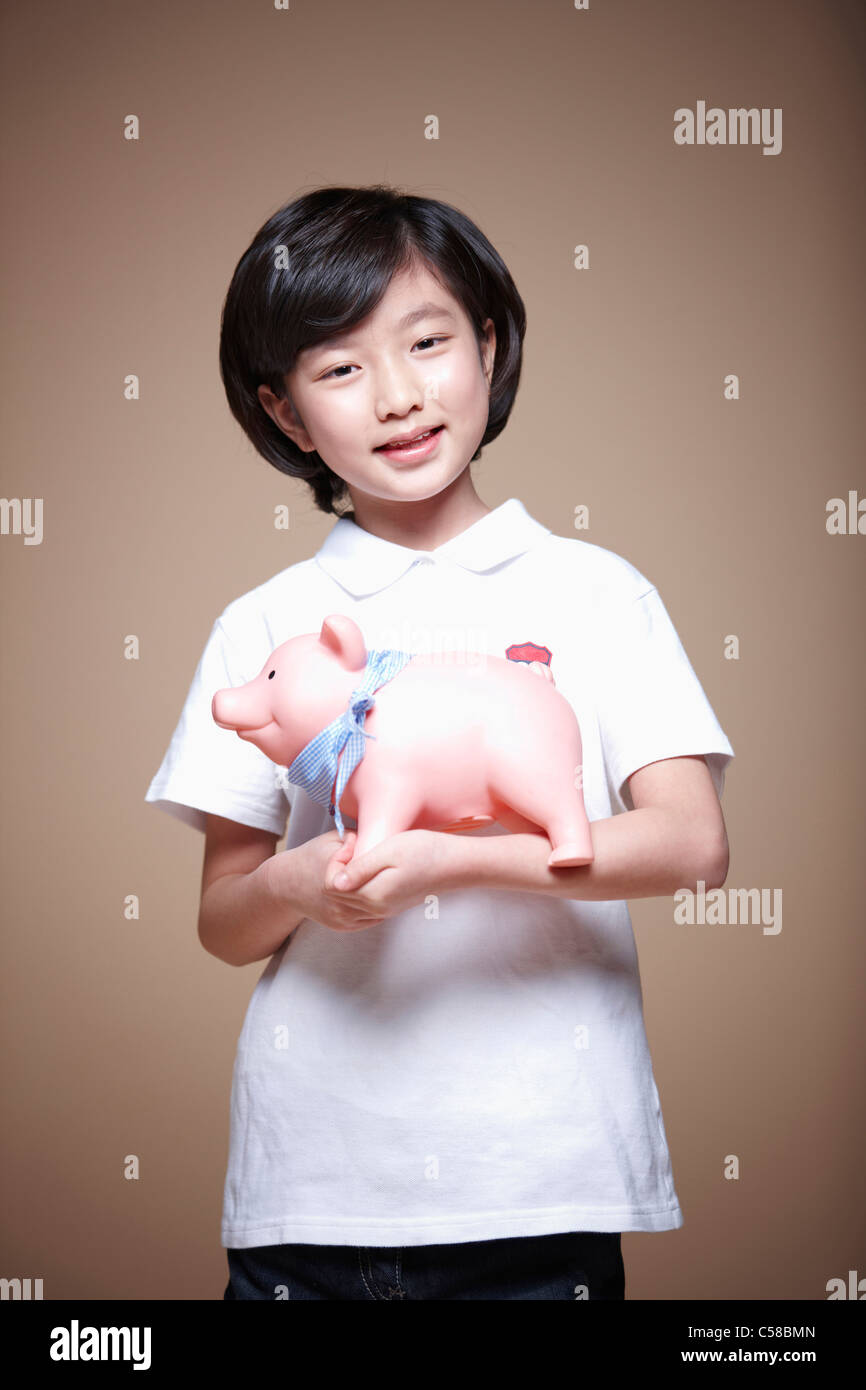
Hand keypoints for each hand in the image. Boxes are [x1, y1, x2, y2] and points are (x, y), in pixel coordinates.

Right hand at [266, 829, 388, 933]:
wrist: (287, 884)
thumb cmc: (311, 857)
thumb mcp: (333, 840)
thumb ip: (357, 838)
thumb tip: (380, 835)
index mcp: (335, 881)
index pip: (369, 873)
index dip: (379, 864)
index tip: (386, 855)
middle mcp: (338, 904)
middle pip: (375, 895)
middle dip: (389, 883)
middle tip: (405, 871)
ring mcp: (341, 918)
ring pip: (376, 910)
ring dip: (387, 898)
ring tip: (398, 882)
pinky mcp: (342, 927)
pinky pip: (369, 919)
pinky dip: (378, 908)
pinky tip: (386, 894)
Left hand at [323, 829, 464, 922]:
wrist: (456, 864)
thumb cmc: (425, 851)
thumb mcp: (389, 852)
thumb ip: (360, 869)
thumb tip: (334, 884)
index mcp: (373, 895)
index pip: (333, 886)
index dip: (335, 861)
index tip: (352, 841)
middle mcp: (377, 908)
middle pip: (338, 896)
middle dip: (338, 870)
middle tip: (355, 845)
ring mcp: (385, 910)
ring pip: (349, 902)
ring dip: (347, 879)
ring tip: (361, 854)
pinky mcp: (392, 906)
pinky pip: (363, 904)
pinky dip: (357, 888)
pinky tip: (369, 867)